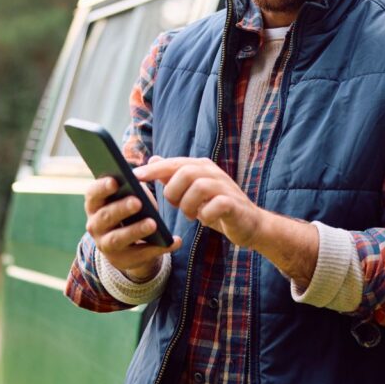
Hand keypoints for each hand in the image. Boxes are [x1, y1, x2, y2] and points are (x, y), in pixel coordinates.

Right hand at [84, 176, 180, 280]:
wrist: (127, 246)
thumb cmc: (129, 212)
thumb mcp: (128, 197)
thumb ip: (135, 186)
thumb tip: (146, 175)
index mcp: (96, 205)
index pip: (93, 194)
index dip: (102, 187)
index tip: (115, 181)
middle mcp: (95, 225)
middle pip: (105, 216)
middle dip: (121, 208)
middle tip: (138, 202)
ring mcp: (106, 245)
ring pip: (117, 238)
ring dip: (135, 230)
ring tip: (153, 224)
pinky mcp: (123, 260)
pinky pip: (141, 254)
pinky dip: (159, 248)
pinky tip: (175, 241)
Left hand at [134, 157, 263, 247]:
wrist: (249, 224)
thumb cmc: (217, 207)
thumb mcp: (192, 191)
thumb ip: (173, 176)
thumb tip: (152, 159)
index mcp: (201, 167)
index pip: (174, 163)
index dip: (154, 170)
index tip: (135, 177)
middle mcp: (214, 172)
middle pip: (185, 172)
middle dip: (173, 191)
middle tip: (175, 206)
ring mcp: (226, 187)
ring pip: (199, 187)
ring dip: (188, 205)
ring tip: (191, 215)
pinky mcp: (234, 204)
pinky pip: (215, 205)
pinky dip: (206, 215)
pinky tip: (205, 220)